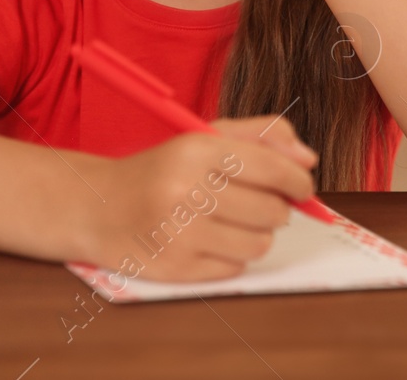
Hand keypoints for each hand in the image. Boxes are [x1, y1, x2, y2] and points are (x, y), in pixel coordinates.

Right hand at [81, 115, 317, 282]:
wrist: (98, 206)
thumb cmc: (161, 170)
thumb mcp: (204, 139)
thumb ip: (261, 137)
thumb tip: (307, 160)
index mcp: (197, 150)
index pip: (273, 169)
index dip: (298, 182)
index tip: (302, 188)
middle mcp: (186, 189)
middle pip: (272, 211)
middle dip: (276, 209)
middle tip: (256, 203)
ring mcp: (180, 233)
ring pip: (259, 244)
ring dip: (255, 235)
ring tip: (231, 222)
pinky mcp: (176, 268)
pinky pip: (235, 269)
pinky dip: (230, 257)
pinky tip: (208, 241)